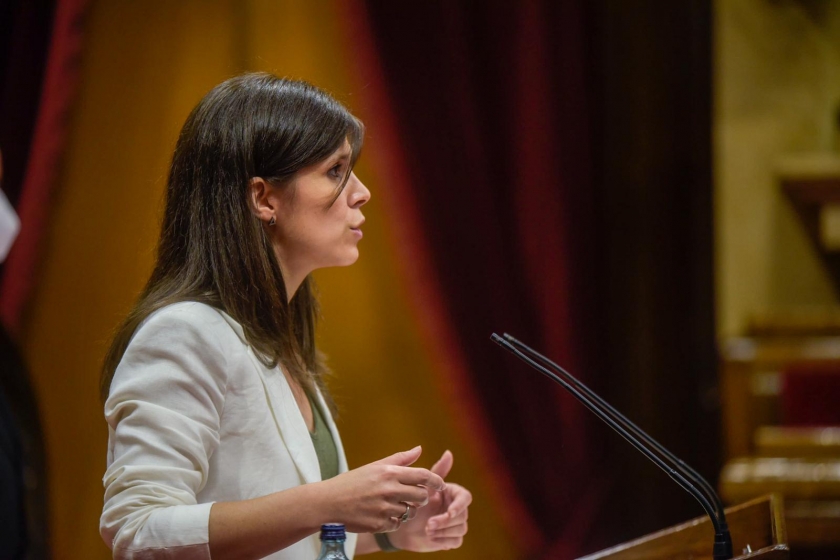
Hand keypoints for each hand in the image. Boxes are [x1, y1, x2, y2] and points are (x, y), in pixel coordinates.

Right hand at [318, 446, 444, 533]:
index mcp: (389, 473)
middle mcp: (388, 489)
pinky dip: (394, 521)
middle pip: (421, 496)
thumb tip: (419, 449)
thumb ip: (400, 459)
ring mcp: (384, 508)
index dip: (436, 480)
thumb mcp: (375, 466)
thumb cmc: (352, 482)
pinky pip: (398, 524)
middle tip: (415, 497)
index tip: (441, 485)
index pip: (423, 475)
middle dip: (422, 497)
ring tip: (395, 505)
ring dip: (407, 510)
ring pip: (410, 512)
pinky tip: (383, 515)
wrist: (328, 502)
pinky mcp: (378, 524)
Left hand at [387, 450, 471, 551]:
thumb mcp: (423, 486)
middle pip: (463, 515)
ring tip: (427, 530)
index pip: (465, 498)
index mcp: (453, 494)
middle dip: (446, 521)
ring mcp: (455, 524)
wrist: (401, 524)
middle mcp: (456, 508)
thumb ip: (437, 471)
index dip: (459, 505)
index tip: (449, 512)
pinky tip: (430, 538)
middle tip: (429, 524)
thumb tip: (449, 452)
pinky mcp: (451, 539)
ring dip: (443, 531)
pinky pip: (456, 541)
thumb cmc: (412, 501)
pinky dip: (444, 540)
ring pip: (461, 529)